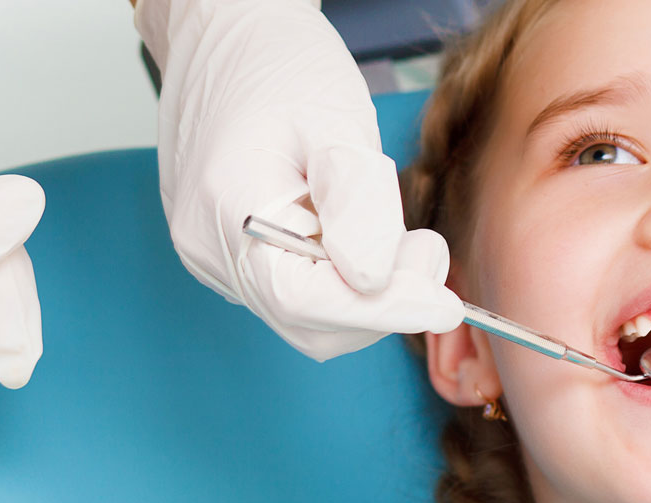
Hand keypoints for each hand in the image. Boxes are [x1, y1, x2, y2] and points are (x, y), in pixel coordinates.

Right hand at [133, 0, 463, 360]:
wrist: (228, 32)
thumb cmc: (279, 62)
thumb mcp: (338, 124)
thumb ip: (359, 207)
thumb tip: (377, 282)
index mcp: (226, 211)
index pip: (306, 301)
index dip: (384, 311)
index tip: (443, 304)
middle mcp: (206, 246)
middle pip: (307, 321)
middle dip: (381, 302)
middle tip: (425, 249)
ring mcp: (210, 252)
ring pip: (304, 313)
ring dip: (364, 291)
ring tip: (392, 230)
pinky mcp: (226, 250)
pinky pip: (293, 289)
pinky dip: (340, 278)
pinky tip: (356, 229)